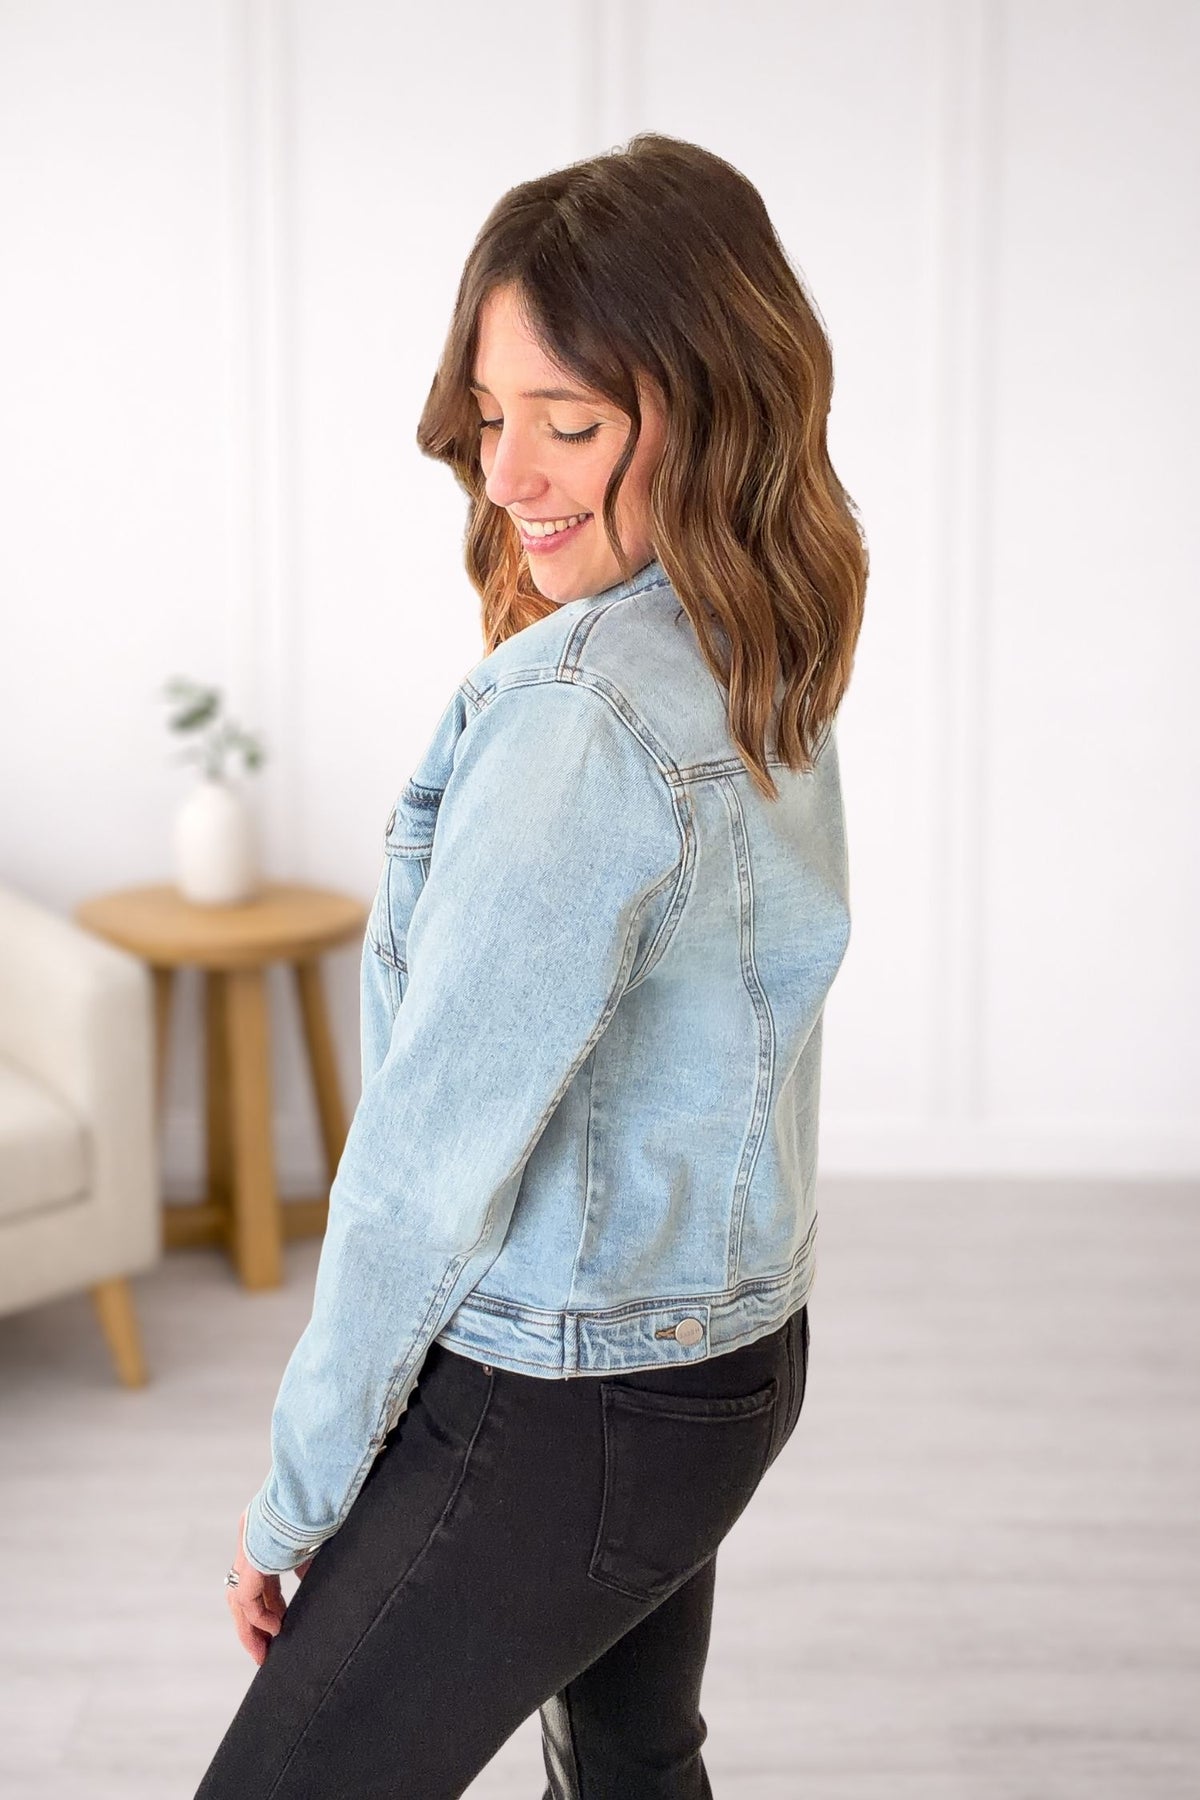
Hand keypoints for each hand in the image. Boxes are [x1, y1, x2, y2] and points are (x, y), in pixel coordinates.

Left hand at [226, 1508, 312, 1663]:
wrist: (313, 1486)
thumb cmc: (318, 1504)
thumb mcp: (313, 1539)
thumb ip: (306, 1562)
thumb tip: (306, 1583)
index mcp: (263, 1533)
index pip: (259, 1579)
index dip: (268, 1605)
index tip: (279, 1627)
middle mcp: (250, 1540)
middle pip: (242, 1593)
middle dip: (253, 1626)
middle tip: (265, 1651)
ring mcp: (248, 1549)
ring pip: (238, 1600)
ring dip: (250, 1629)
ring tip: (264, 1652)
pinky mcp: (251, 1558)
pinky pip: (247, 1598)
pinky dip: (258, 1617)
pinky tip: (274, 1630)